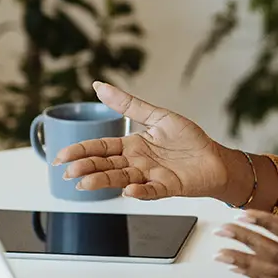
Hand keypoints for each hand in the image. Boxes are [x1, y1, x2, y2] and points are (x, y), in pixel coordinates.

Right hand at [55, 82, 245, 200]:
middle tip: (67, 172)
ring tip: (85, 183)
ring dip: (104, 181)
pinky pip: (151, 190)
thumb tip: (99, 86)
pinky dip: (140, 191)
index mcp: (133, 145)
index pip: (101, 148)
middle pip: (107, 165)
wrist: (215, 158)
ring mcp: (151, 176)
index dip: (81, 151)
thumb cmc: (189, 140)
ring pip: (122, 179)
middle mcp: (137, 162)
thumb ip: (129, 104)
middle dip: (86, 168)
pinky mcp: (168, 186)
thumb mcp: (157, 116)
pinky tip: (129, 190)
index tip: (61, 156)